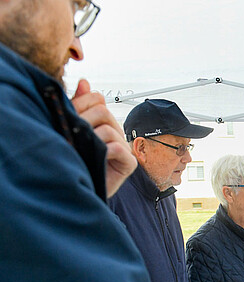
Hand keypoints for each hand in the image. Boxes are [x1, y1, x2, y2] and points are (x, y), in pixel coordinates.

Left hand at [71, 79, 136, 197]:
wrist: (74, 190)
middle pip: (103, 111)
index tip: (66, 114)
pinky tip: (95, 157)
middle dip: (84, 119)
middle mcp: (114, 133)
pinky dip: (104, 150)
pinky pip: (118, 147)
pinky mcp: (129, 163)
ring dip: (90, 138)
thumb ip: (78, 105)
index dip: (80, 103)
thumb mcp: (70, 129)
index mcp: (101, 122)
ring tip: (80, 149)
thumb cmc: (72, 161)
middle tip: (71, 134)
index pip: (97, 99)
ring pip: (108, 128)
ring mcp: (124, 148)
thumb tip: (85, 81)